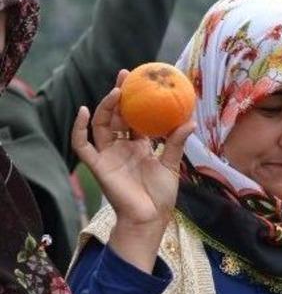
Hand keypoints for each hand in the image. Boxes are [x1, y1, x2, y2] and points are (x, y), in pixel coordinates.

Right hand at [73, 70, 195, 271]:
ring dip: (105, 107)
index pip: (135, 117)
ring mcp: (108, 155)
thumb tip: (190, 120)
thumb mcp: (171, 165)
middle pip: (116, 116)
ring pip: (100, 125)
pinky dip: (79, 128)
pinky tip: (84, 111)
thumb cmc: (161, 196)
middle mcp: (121, 147)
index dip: (136, 100)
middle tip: (126, 76)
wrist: (150, 218)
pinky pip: (82, 145)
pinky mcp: (97, 165)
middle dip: (119, 95)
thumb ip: (176, 143)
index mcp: (139, 146)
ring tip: (116, 91)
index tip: (142, 80)